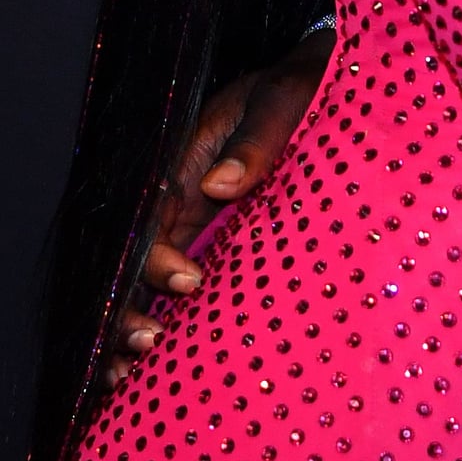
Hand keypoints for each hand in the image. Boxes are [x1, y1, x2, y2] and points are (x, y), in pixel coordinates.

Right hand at [102, 26, 333, 385]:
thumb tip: (221, 184)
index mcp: (185, 161)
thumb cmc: (307, 84)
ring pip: (146, 285)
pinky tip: (153, 376)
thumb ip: (257, 138)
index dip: (155, 255)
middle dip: (128, 306)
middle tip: (148, 346)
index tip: (189, 282)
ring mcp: (197, 229)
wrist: (333, 82)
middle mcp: (181, 200)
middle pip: (134, 260)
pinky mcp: (220, 250)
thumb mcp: (285, 96)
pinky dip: (168, 332)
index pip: (151, 216)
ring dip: (132, 328)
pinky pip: (183, 294)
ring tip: (128, 378)